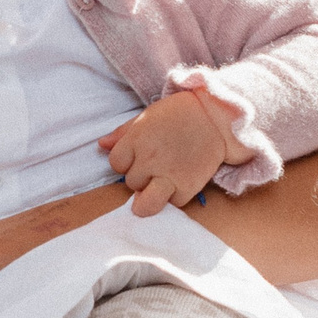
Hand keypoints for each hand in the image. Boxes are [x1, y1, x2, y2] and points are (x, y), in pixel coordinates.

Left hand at [100, 90, 235, 217]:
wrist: (216, 117)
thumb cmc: (179, 113)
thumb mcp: (147, 116)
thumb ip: (123, 133)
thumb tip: (101, 145)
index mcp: (136, 140)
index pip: (116, 164)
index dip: (126, 161)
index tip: (139, 157)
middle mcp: (149, 160)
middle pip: (131, 182)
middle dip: (141, 177)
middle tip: (156, 166)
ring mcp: (167, 175)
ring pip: (145, 204)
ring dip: (150, 197)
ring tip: (159, 187)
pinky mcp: (187, 186)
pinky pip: (173, 203)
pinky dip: (175, 196)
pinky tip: (180, 182)